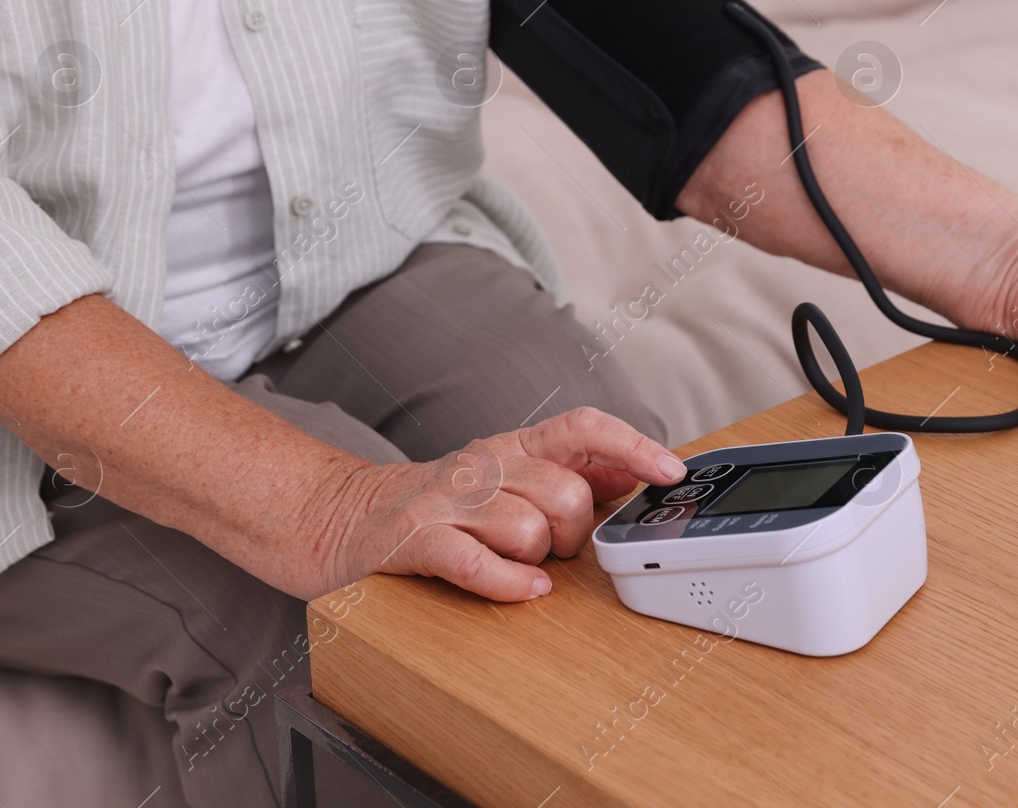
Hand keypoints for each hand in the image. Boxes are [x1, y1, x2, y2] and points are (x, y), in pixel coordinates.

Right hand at [327, 407, 684, 602]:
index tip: (671, 470)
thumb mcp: (509, 478)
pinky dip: (509, 583)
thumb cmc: (443, 506)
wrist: (346, 519)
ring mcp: (448, 502)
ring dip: (536, 560)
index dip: (633, 445)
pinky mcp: (417, 541)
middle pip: (564, 493)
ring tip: (518, 565)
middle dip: (574, 533)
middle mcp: (483, 465)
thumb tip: (633, 475)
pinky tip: (523, 589)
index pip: (582, 427)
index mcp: (513, 446)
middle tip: (553, 548)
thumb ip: (570, 474)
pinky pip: (479, 564)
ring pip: (529, 530)